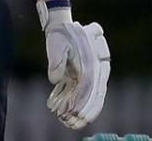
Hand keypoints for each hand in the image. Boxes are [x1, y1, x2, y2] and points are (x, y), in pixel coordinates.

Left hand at [37, 0, 110, 128]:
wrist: (61, 27)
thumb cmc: (61, 34)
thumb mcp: (57, 43)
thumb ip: (57, 60)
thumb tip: (54, 79)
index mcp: (94, 59)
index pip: (93, 85)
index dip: (87, 101)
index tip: (79, 113)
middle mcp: (96, 68)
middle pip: (95, 94)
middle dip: (86, 110)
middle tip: (76, 123)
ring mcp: (91, 73)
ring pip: (90, 95)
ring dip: (81, 110)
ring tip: (71, 123)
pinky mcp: (81, 77)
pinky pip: (81, 92)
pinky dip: (75, 103)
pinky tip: (66, 114)